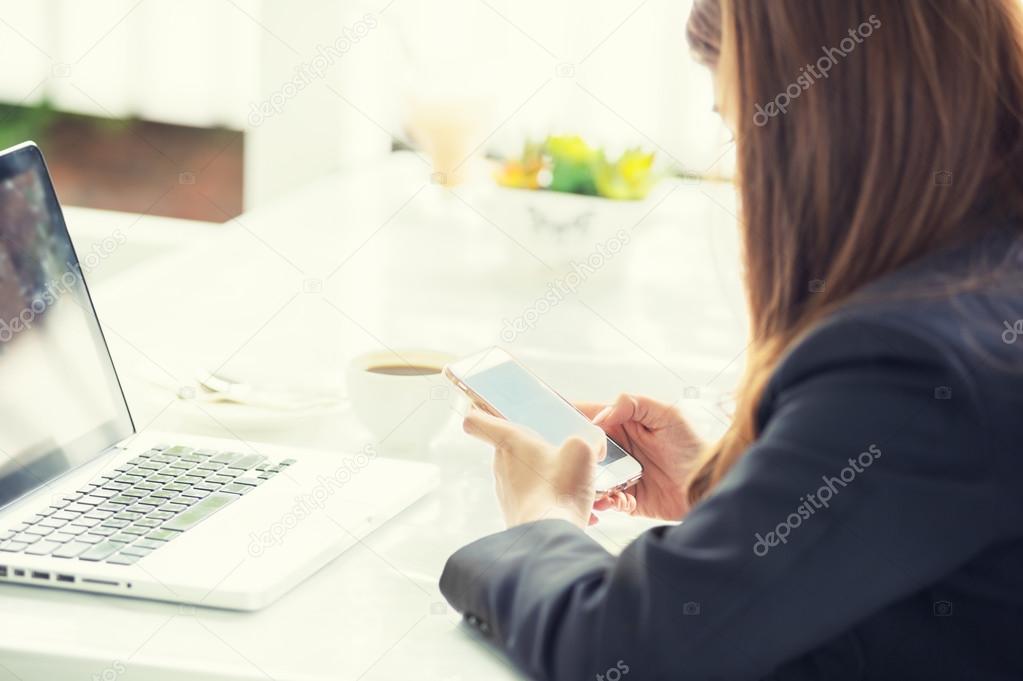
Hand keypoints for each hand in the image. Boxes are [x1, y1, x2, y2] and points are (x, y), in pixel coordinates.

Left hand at [463, 410, 601, 527]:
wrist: (549, 537)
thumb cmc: (560, 488)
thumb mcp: (582, 451)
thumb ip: (588, 440)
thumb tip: (593, 445)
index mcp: (510, 442)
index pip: (477, 421)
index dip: (479, 415)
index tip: (483, 413)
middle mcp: (501, 465)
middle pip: (512, 448)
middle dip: (536, 450)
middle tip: (560, 453)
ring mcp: (506, 492)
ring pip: (526, 476)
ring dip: (547, 477)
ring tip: (573, 485)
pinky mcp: (515, 514)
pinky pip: (535, 499)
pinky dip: (552, 500)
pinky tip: (574, 507)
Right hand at [579, 394, 702, 519]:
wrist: (710, 485)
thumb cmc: (693, 446)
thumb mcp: (668, 414)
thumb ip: (633, 404)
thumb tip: (601, 417)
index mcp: (624, 425)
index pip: (591, 418)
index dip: (572, 419)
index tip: (554, 422)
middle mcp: (619, 450)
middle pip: (584, 452)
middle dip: (574, 457)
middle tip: (572, 462)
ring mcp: (621, 475)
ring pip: (590, 479)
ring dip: (587, 483)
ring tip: (593, 486)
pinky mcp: (628, 500)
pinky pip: (607, 502)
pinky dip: (605, 503)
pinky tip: (615, 501)